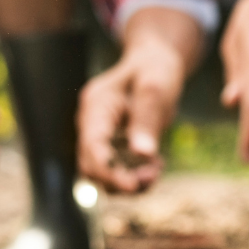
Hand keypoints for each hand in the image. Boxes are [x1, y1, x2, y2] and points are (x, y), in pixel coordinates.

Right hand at [77, 7, 202, 193]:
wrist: (154, 62)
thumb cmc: (155, 68)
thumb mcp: (156, 87)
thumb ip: (147, 120)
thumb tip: (143, 154)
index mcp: (96, 106)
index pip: (92, 146)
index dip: (109, 171)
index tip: (133, 186)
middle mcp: (91, 123)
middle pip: (92, 166)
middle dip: (120, 179)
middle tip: (153, 176)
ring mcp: (100, 136)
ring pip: (103, 173)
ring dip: (128, 180)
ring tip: (156, 171)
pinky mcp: (111, 145)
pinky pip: (116, 169)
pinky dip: (134, 174)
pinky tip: (155, 165)